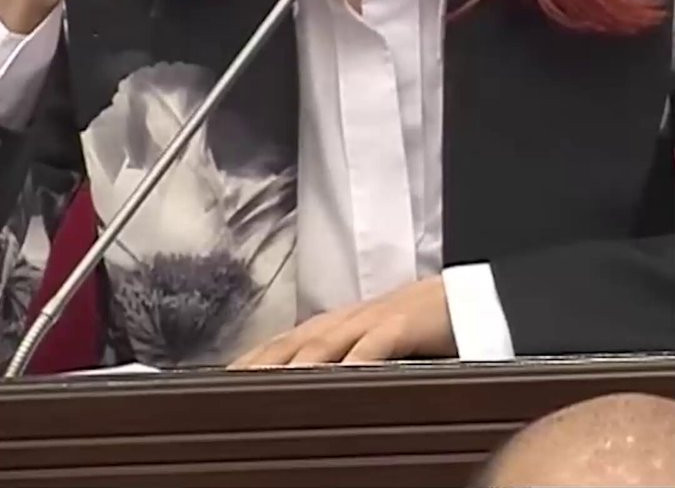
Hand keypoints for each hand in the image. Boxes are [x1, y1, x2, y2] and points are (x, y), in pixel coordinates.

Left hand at [228, 276, 455, 367]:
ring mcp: (371, 321)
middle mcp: (342, 322)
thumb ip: (337, 365)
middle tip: (228, 387)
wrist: (460, 296)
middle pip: (290, 344)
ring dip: (294, 362)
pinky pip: (376, 343)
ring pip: (324, 342)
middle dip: (258, 364)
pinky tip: (343, 374)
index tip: (219, 383)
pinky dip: (358, 358)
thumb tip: (306, 395)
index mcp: (330, 329)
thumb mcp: (367, 348)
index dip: (249, 363)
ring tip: (268, 384)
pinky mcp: (403, 324)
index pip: (278, 346)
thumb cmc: (413, 328)